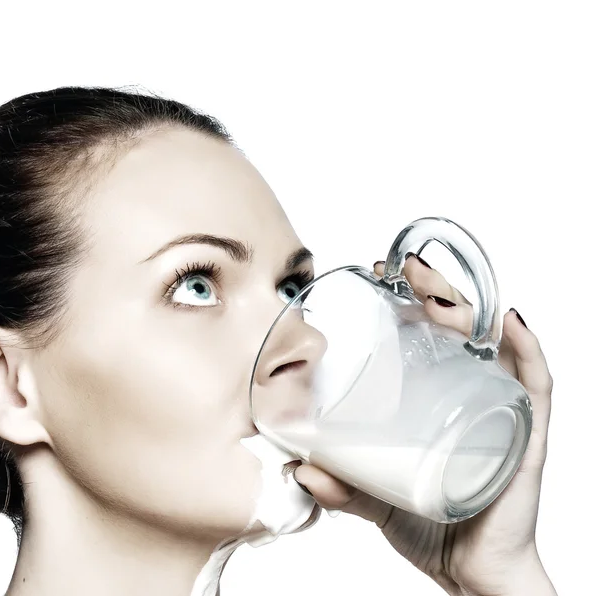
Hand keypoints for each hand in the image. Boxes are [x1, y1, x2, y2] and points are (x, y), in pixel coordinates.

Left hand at [294, 255, 555, 595]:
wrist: (473, 574)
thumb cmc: (431, 526)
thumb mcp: (377, 497)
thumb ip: (342, 486)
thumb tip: (300, 467)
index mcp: (437, 400)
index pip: (426, 337)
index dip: (406, 301)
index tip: (377, 277)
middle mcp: (471, 395)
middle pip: (459, 330)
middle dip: (433, 291)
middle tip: (404, 269)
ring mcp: (500, 409)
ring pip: (491, 346)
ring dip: (467, 308)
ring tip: (435, 289)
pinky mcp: (525, 435)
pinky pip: (536, 384)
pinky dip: (528, 349)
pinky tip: (509, 321)